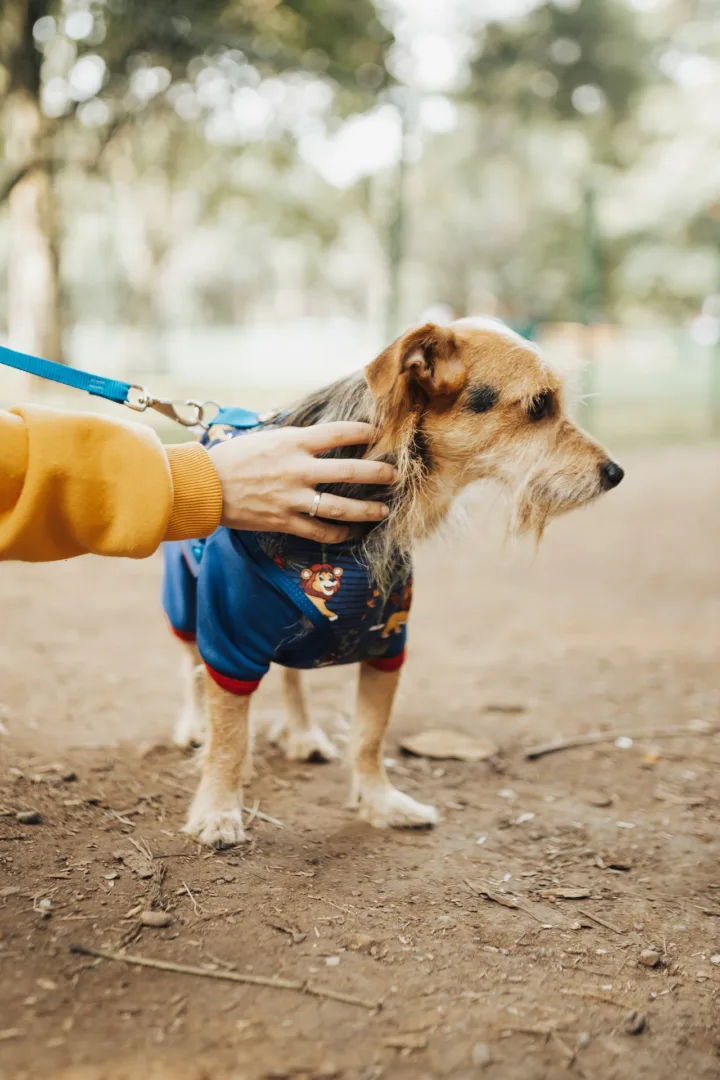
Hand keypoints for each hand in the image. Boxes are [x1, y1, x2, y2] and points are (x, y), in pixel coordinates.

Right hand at [208, 422, 392, 541]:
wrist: (203, 485)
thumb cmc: (231, 457)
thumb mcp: (266, 438)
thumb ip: (295, 440)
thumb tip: (320, 438)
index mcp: (293, 442)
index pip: (339, 433)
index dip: (364, 433)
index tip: (378, 434)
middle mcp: (298, 469)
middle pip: (350, 471)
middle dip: (378, 473)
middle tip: (395, 475)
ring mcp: (293, 498)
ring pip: (341, 507)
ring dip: (367, 509)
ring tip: (384, 510)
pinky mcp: (284, 521)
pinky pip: (320, 531)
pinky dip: (338, 533)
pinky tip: (350, 532)